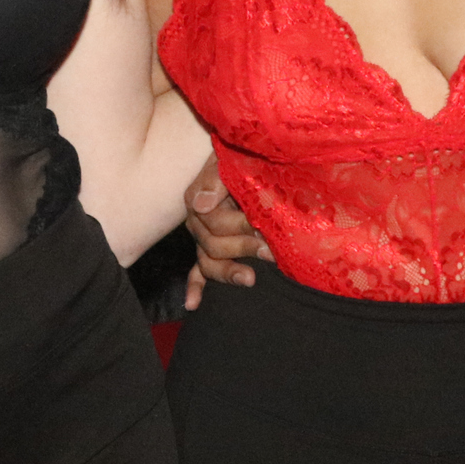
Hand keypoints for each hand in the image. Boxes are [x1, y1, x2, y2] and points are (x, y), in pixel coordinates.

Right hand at [181, 157, 268, 307]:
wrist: (252, 159)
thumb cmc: (245, 158)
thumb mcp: (230, 161)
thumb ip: (214, 178)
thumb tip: (203, 205)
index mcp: (200, 199)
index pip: (214, 223)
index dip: (240, 227)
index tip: (265, 230)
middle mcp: (198, 221)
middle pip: (212, 245)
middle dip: (243, 248)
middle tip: (270, 251)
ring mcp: (202, 238)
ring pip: (207, 263)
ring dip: (228, 272)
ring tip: (251, 279)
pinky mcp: (209, 251)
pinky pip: (197, 272)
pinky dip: (195, 288)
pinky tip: (194, 305)